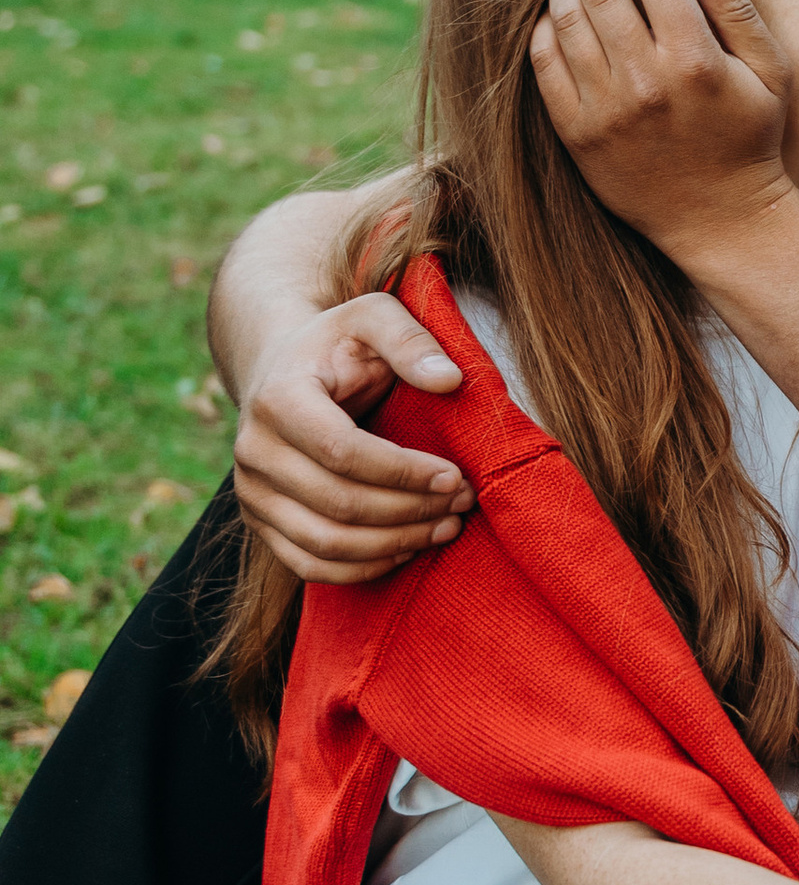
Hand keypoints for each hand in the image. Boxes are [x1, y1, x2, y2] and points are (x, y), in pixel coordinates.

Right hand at [231, 296, 469, 585]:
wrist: (280, 367)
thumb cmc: (338, 344)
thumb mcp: (374, 316)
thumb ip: (410, 340)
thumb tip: (449, 380)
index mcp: (278, 398)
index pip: (342, 452)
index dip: (403, 473)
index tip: (455, 476)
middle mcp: (254, 450)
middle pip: (339, 504)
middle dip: (410, 511)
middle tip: (462, 503)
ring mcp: (250, 492)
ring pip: (326, 543)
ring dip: (394, 544)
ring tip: (446, 528)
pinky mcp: (258, 522)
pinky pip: (309, 565)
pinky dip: (362, 568)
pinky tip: (406, 550)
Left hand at [529, 0, 795, 269]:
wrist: (719, 218)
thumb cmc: (750, 139)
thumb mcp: (769, 73)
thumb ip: (738, 11)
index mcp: (695, 60)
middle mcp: (645, 81)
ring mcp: (605, 108)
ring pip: (566, 19)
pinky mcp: (577, 132)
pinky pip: (544, 64)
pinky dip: (545, 30)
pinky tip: (559, 19)